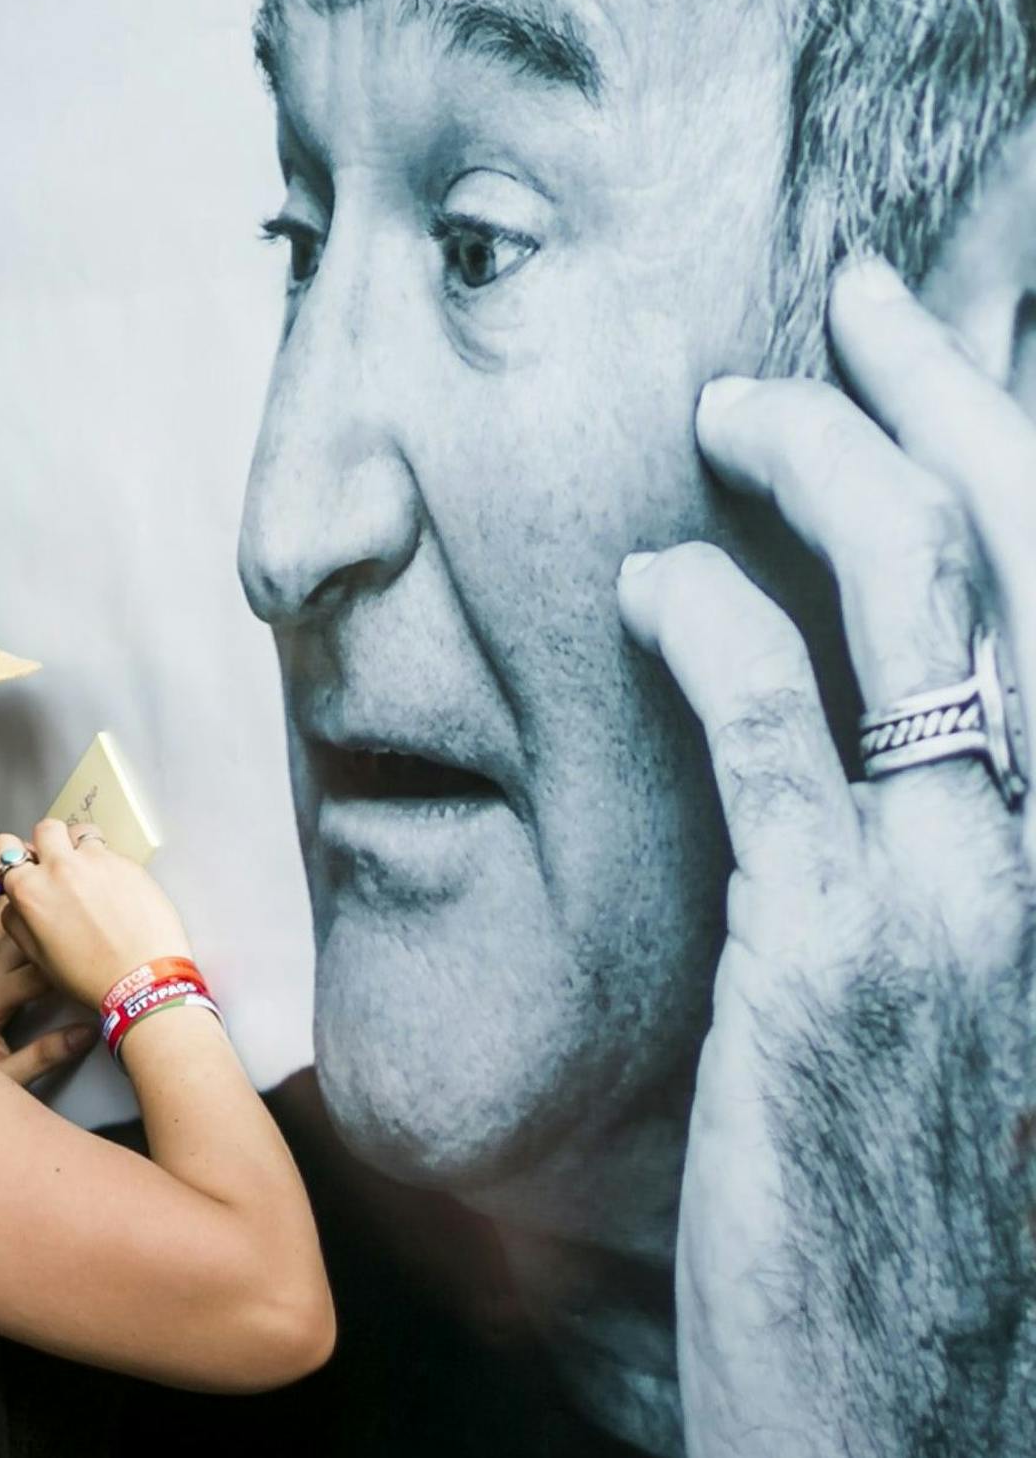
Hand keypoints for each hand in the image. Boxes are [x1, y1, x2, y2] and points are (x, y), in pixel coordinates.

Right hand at [0, 818, 192, 1006]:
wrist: (142, 981)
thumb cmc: (91, 976)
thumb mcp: (37, 957)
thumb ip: (18, 921)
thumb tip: (15, 901)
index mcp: (31, 890)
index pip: (2, 846)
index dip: (9, 854)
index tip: (22, 863)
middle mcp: (60, 867)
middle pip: (45, 829)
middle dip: (49, 844)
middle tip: (59, 867)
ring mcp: (96, 861)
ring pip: (81, 833)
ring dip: (81, 848)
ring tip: (90, 876)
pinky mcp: (127, 863)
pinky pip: (110, 852)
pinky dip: (109, 866)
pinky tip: (116, 893)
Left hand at [0, 888, 95, 1085]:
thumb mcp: (9, 1078)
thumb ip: (45, 1054)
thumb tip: (86, 1032)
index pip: (28, 978)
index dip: (56, 964)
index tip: (83, 951)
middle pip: (10, 942)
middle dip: (34, 914)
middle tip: (57, 885)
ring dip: (7, 901)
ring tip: (22, 868)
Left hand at [616, 257, 1035, 1456]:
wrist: (908, 1406)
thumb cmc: (905, 1198)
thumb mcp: (956, 998)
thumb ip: (927, 841)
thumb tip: (850, 711)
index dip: (1001, 434)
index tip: (915, 337)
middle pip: (1017, 549)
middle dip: (934, 392)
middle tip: (838, 299)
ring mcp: (965, 899)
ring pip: (917, 603)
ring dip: (817, 467)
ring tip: (726, 406)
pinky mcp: (839, 958)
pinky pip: (778, 731)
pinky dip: (712, 624)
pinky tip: (647, 584)